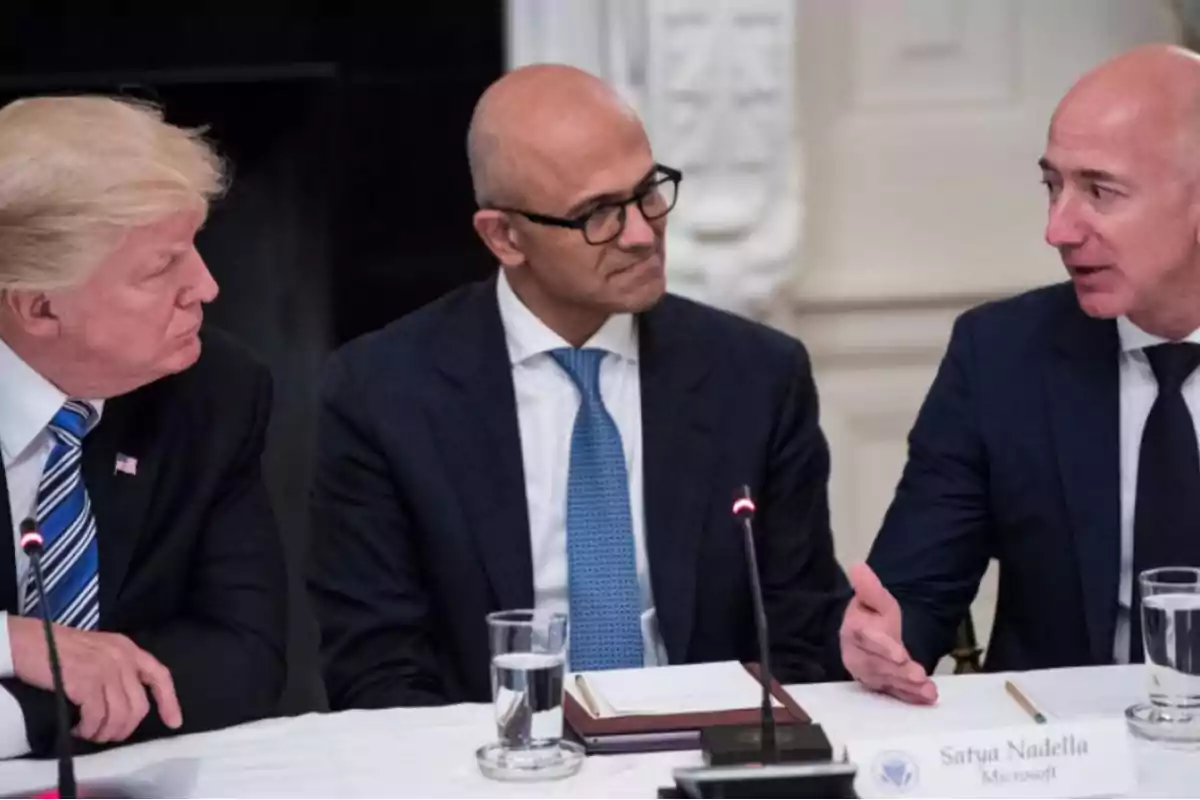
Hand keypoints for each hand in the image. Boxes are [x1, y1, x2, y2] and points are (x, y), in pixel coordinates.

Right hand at [8, 616, 182, 742]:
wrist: (30, 641)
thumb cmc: (59, 648)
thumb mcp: (99, 651)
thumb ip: (117, 669)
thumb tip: (125, 703)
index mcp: (128, 649)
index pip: (159, 676)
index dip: (169, 701)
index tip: (174, 721)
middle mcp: (122, 658)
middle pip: (139, 706)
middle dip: (125, 728)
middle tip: (106, 735)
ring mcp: (106, 670)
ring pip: (120, 716)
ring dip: (105, 732)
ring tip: (89, 733)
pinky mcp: (87, 682)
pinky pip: (98, 718)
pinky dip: (89, 730)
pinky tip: (78, 729)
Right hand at [839, 563, 937, 703]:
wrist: (876, 634)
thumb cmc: (874, 616)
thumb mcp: (876, 599)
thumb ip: (869, 587)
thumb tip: (858, 567)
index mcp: (854, 631)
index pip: (867, 639)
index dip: (884, 648)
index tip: (901, 656)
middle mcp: (856, 655)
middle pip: (877, 665)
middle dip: (899, 672)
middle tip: (919, 675)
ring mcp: (867, 673)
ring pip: (886, 681)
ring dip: (907, 686)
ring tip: (927, 688)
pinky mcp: (878, 686)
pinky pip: (894, 693)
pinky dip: (910, 697)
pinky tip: (925, 697)